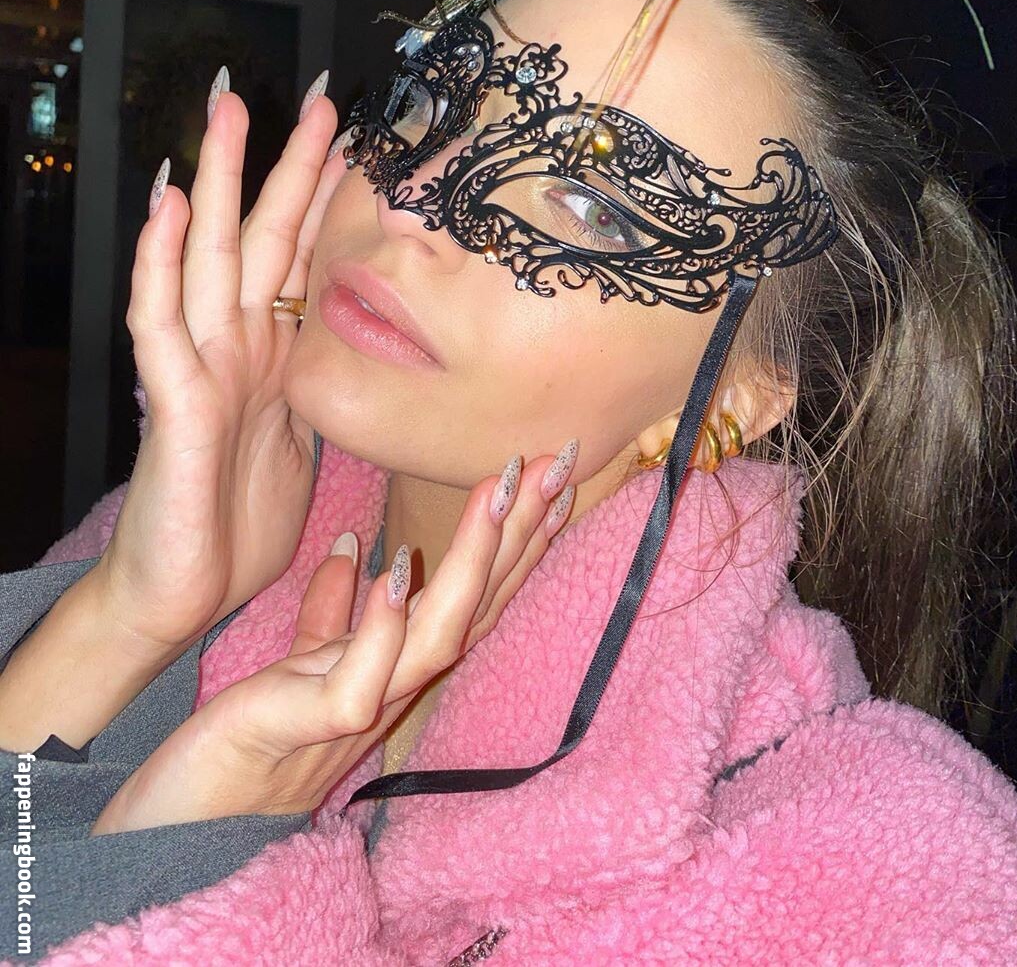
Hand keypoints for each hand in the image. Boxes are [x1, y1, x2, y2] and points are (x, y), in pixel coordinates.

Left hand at [91, 454, 573, 832]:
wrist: (183, 829)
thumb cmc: (248, 748)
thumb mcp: (300, 665)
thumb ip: (332, 614)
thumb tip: (350, 547)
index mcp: (396, 667)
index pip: (473, 596)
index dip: (516, 539)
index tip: (548, 477)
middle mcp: (394, 688)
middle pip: (477, 607)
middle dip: (521, 534)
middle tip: (557, 463)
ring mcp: (358, 712)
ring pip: (437, 638)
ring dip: (472, 564)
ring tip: (494, 495)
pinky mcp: (308, 730)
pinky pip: (358, 685)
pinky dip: (383, 629)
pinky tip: (398, 572)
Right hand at [97, 72, 344, 652]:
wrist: (181, 592)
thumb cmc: (235, 522)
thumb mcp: (300, 443)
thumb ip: (313, 388)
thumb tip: (343, 347)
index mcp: (274, 355)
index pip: (303, 258)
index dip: (328, 200)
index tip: (360, 139)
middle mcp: (237, 346)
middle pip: (262, 237)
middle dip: (285, 165)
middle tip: (315, 96)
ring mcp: (200, 365)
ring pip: (210, 256)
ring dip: (220, 182)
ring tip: (228, 112)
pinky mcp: (172, 399)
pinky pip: (161, 319)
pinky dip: (161, 261)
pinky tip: (169, 204)